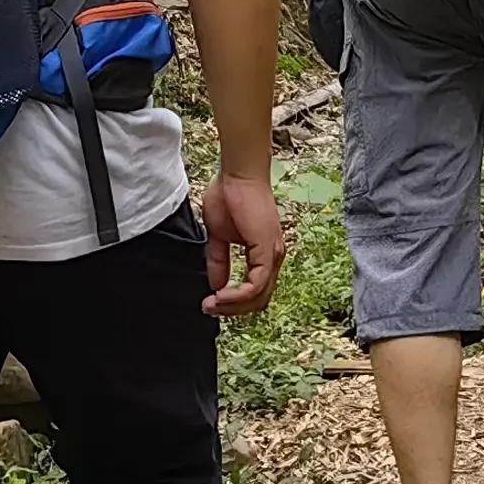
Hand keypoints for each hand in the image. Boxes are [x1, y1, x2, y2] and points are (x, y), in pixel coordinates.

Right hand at [200, 168, 286, 319]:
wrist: (237, 174)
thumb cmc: (230, 194)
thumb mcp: (219, 235)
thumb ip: (219, 260)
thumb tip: (216, 284)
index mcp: (263, 254)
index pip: (254, 291)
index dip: (233, 302)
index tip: (210, 303)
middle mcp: (273, 257)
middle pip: (259, 300)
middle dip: (232, 309)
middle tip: (210, 308)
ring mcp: (273, 254)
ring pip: (259, 296)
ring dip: (233, 305)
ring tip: (213, 304)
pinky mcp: (268, 250)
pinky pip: (257, 284)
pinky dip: (238, 295)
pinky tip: (221, 294)